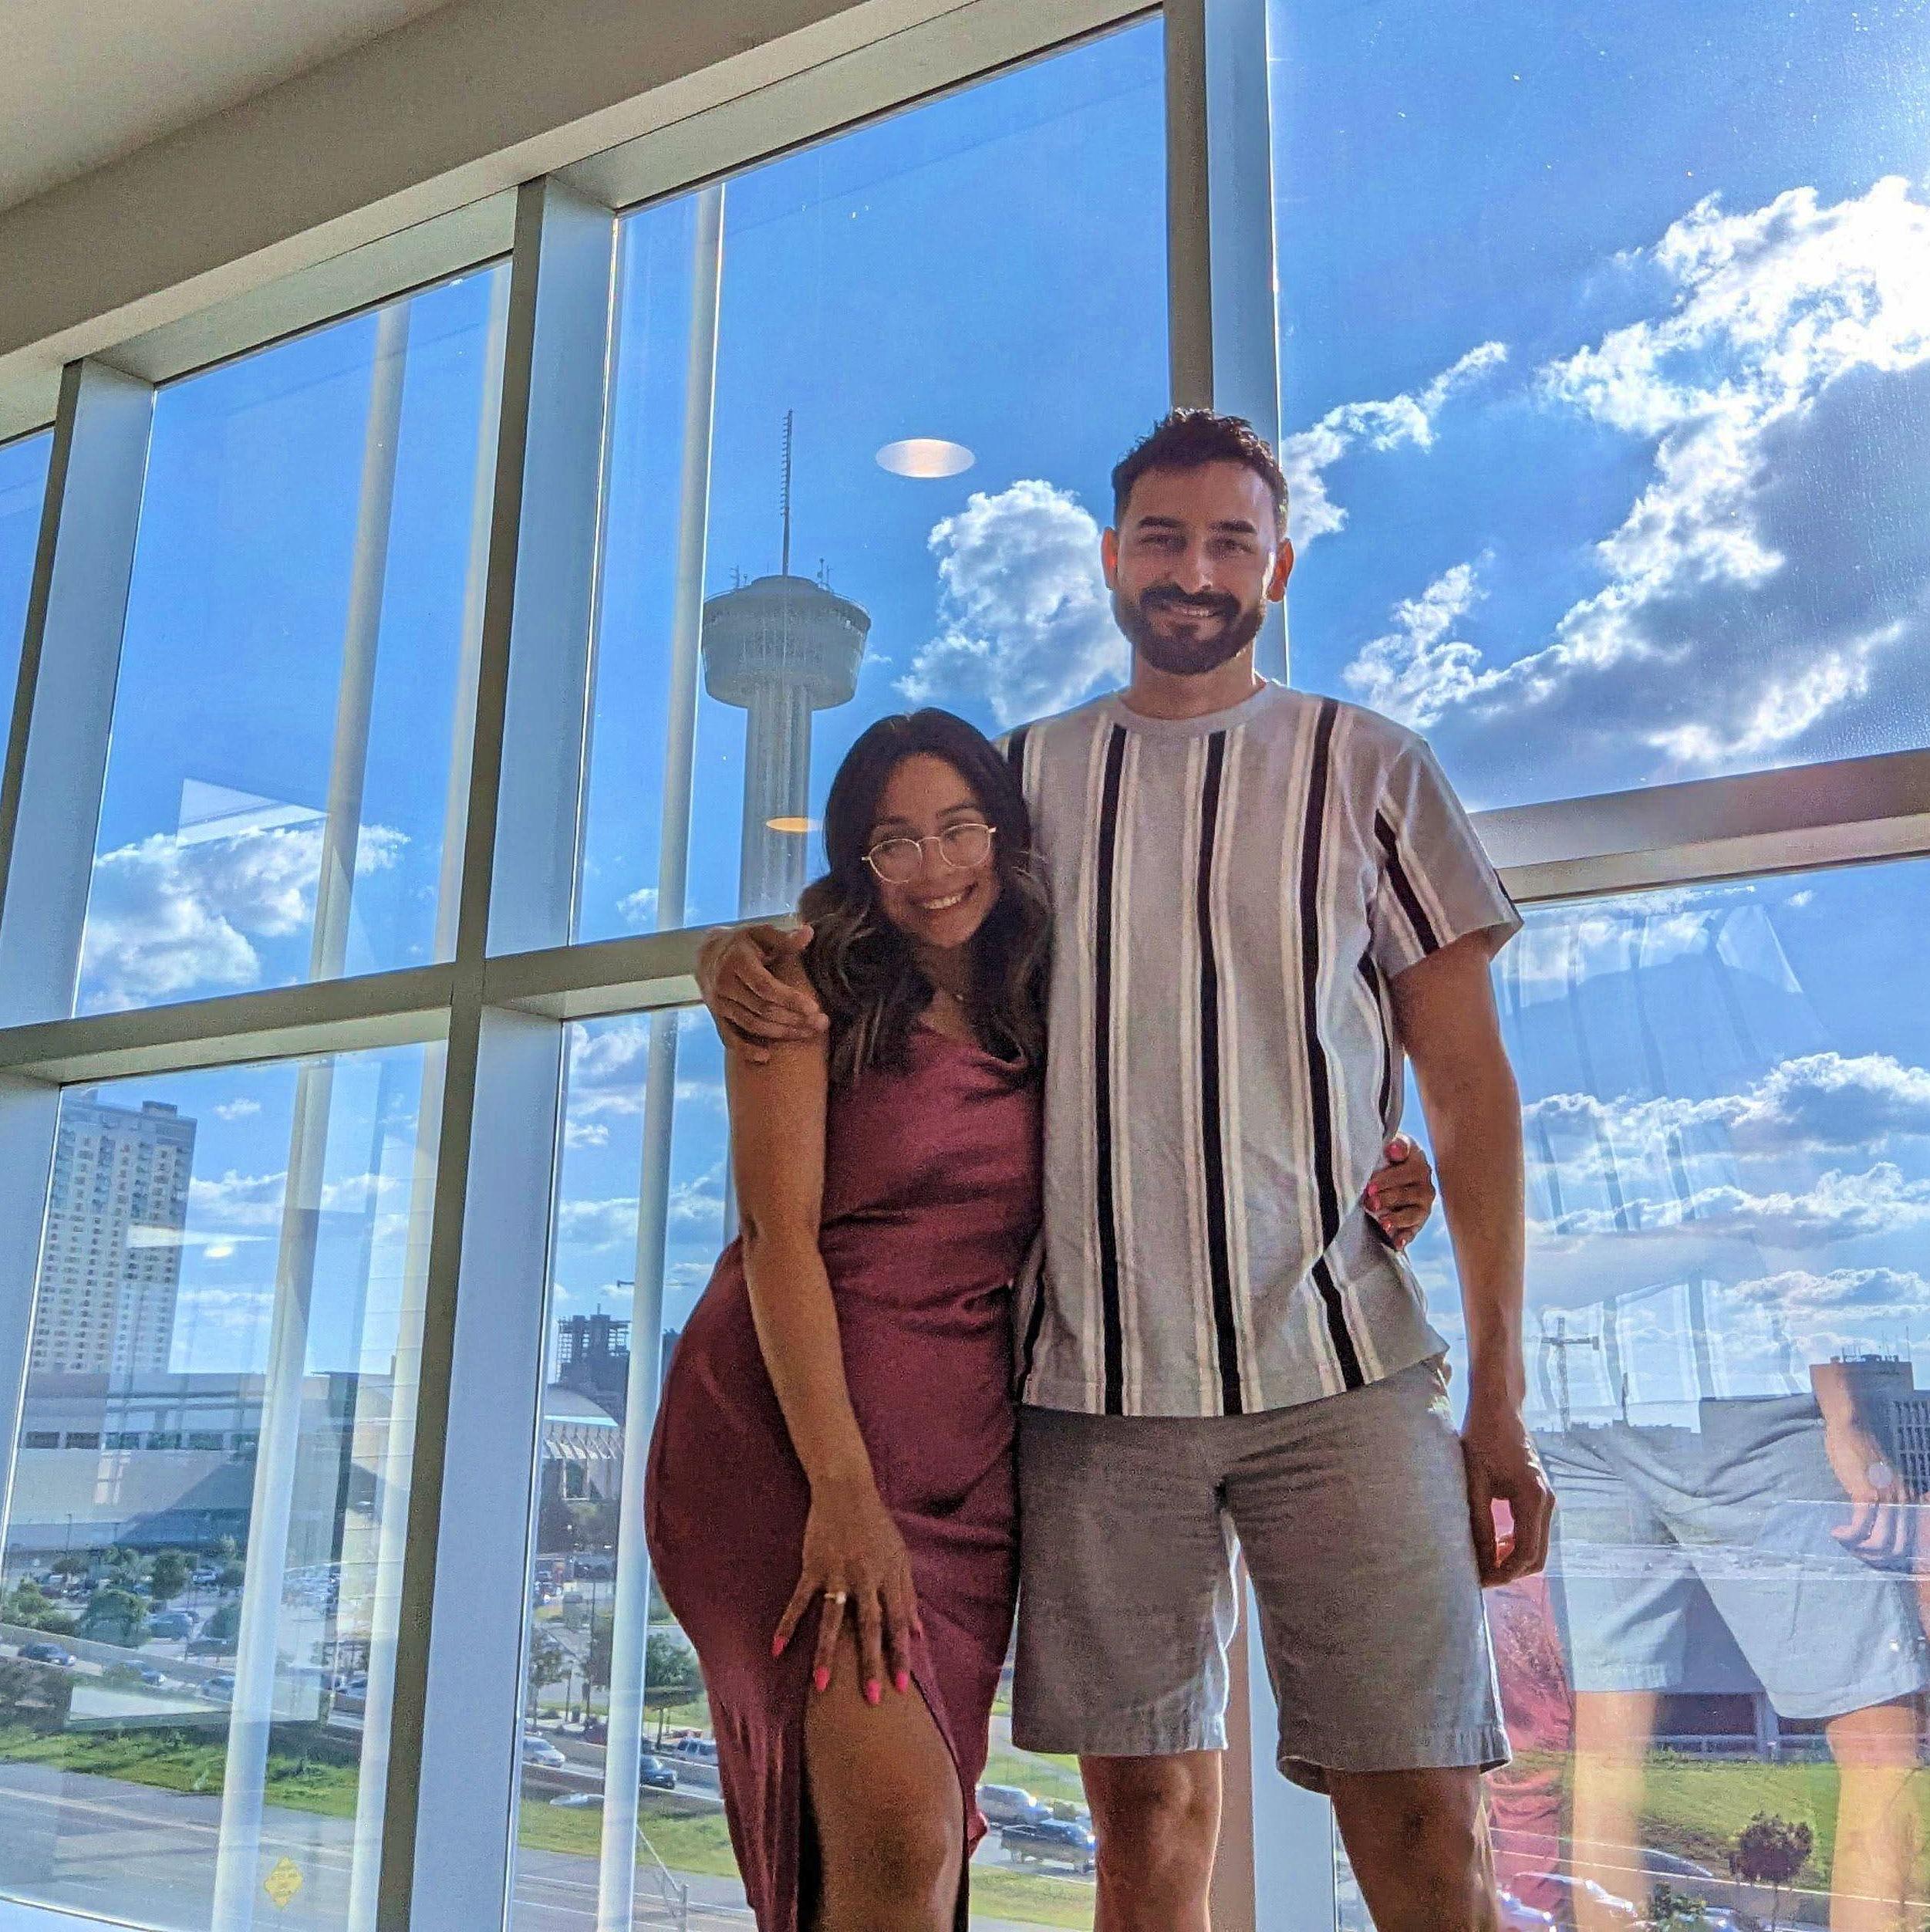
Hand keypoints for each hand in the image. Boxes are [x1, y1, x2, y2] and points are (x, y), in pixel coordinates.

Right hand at [697, 924, 825, 1061]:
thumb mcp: (762, 933)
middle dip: (794, 1019)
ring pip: (752, 1025)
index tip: (813, 1008)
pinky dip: (746, 1050)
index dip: (789, 999)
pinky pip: (729, 1037)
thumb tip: (808, 933)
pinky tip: (766, 1057)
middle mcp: (724, 984)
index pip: (765, 986)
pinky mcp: (717, 1016)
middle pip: (762, 1009)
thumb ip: (784, 938)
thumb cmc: (743, 942)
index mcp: (737, 961)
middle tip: (821, 1024)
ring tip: (809, 1033)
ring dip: (781, 1033)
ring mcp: (719, 1003)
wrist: (707, 953)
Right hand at [772, 1477, 921, 1705]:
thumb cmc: (877, 1526)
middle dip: (870, 1663)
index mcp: (888, 1577)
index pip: (897, 1623)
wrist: (846, 1490)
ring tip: (821, 1687)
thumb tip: (918, 1633)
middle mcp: (865, 1578)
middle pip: (869, 1626)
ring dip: (827, 1654)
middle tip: (872, 1699)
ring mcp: (837, 1572)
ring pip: (831, 1620)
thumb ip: (908, 1595)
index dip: (900, 1654)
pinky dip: (787, 1625)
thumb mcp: (900, 1558)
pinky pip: (799, 1601)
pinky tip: (776, 1650)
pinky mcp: (812, 1566)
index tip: (902, 1686)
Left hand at [1364, 1133, 1434, 1249]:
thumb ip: (1394, 1145)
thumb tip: (1392, 1148)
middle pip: (1407, 1192)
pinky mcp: (1418, 1221)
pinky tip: (1395, 1243)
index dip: (1388, 1178)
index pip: (1407, 1170)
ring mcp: (1423, 1204)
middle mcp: (1424, 1183)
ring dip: (1396, 1218)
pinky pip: (1413, 1231)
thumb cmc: (1385, 1157)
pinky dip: (1405, 1237)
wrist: (1388, 1174)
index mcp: (1416, 1161)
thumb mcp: (1387, 1145)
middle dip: (1387, 1197)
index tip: (1371, 1185)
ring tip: (1382, 1222)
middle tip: (1368, 1201)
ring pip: (1412, 1213)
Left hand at [1461, 1393, 1553, 1586]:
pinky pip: (1534, 1531)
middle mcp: (1547, 1503)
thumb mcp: (1474, 1481)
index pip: (1524, 1554)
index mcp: (1533, 1499)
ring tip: (1482, 1562)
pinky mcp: (1540, 1496)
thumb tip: (1480, 1560)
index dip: (1502, 1573)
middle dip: (1509, 1572)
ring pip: (1537, 1546)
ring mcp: (1547, 1500)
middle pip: (1536, 1557)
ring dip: (1512, 1559)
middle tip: (1479, 1577)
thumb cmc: (1483, 1437)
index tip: (1477, 1581)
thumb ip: (1480, 1522)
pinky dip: (1516, 1544)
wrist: (1500, 1407)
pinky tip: (1493, 1542)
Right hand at [1825, 1414, 1916, 1568]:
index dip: (1889, 1555)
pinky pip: (1860, 1527)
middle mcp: (1903, 1501)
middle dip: (1875, 1558)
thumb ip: (1884, 1499)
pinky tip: (1837, 1532)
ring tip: (1845, 1543)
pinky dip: (1848, 1536)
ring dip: (1861, 1551)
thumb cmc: (1861, 1450)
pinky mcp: (1866, 1493)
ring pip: (1881, 1542)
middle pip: (1897, 1548)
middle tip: (1855, 1554)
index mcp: (1909, 1499)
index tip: (1869, 1554)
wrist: (1851, 1428)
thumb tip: (1874, 1523)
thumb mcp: (1882, 1479)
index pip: (1908, 1541)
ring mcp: (1886, 1498)